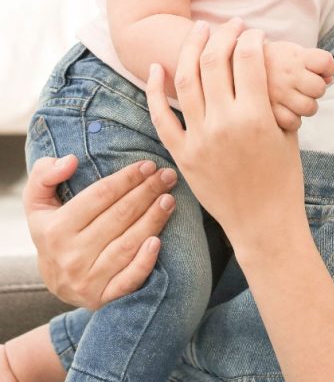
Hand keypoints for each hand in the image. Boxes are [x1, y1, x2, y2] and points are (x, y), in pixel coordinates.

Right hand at [23, 155, 177, 308]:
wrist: (55, 281)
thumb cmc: (53, 230)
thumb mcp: (37, 202)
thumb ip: (44, 175)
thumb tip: (70, 161)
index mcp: (54, 230)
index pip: (100, 196)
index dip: (127, 178)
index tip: (148, 165)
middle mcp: (70, 256)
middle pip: (119, 216)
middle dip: (147, 192)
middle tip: (167, 176)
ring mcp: (86, 280)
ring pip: (127, 244)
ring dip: (153, 219)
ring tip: (169, 199)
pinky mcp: (102, 298)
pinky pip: (127, 280)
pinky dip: (144, 262)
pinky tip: (158, 241)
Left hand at [147, 19, 305, 246]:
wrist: (263, 222)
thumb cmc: (283, 177)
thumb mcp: (286, 132)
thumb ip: (273, 98)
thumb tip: (267, 67)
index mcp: (256, 115)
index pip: (249, 58)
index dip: (252, 38)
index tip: (255, 33)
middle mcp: (224, 123)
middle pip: (215, 61)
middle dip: (224, 34)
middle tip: (230, 24)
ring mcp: (199, 138)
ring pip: (186, 79)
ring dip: (192, 49)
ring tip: (199, 31)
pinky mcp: (182, 154)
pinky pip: (161, 116)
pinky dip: (156, 89)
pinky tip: (157, 68)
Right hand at [263, 41, 333, 130]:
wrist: (233, 67)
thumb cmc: (269, 60)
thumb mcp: (290, 51)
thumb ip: (313, 61)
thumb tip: (330, 78)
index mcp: (294, 56)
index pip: (326, 63)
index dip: (326, 68)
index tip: (317, 71)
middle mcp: (288, 74)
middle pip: (320, 88)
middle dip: (315, 89)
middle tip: (301, 87)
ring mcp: (278, 93)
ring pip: (310, 107)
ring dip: (305, 105)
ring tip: (293, 100)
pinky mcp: (269, 111)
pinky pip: (294, 122)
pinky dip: (293, 119)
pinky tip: (285, 110)